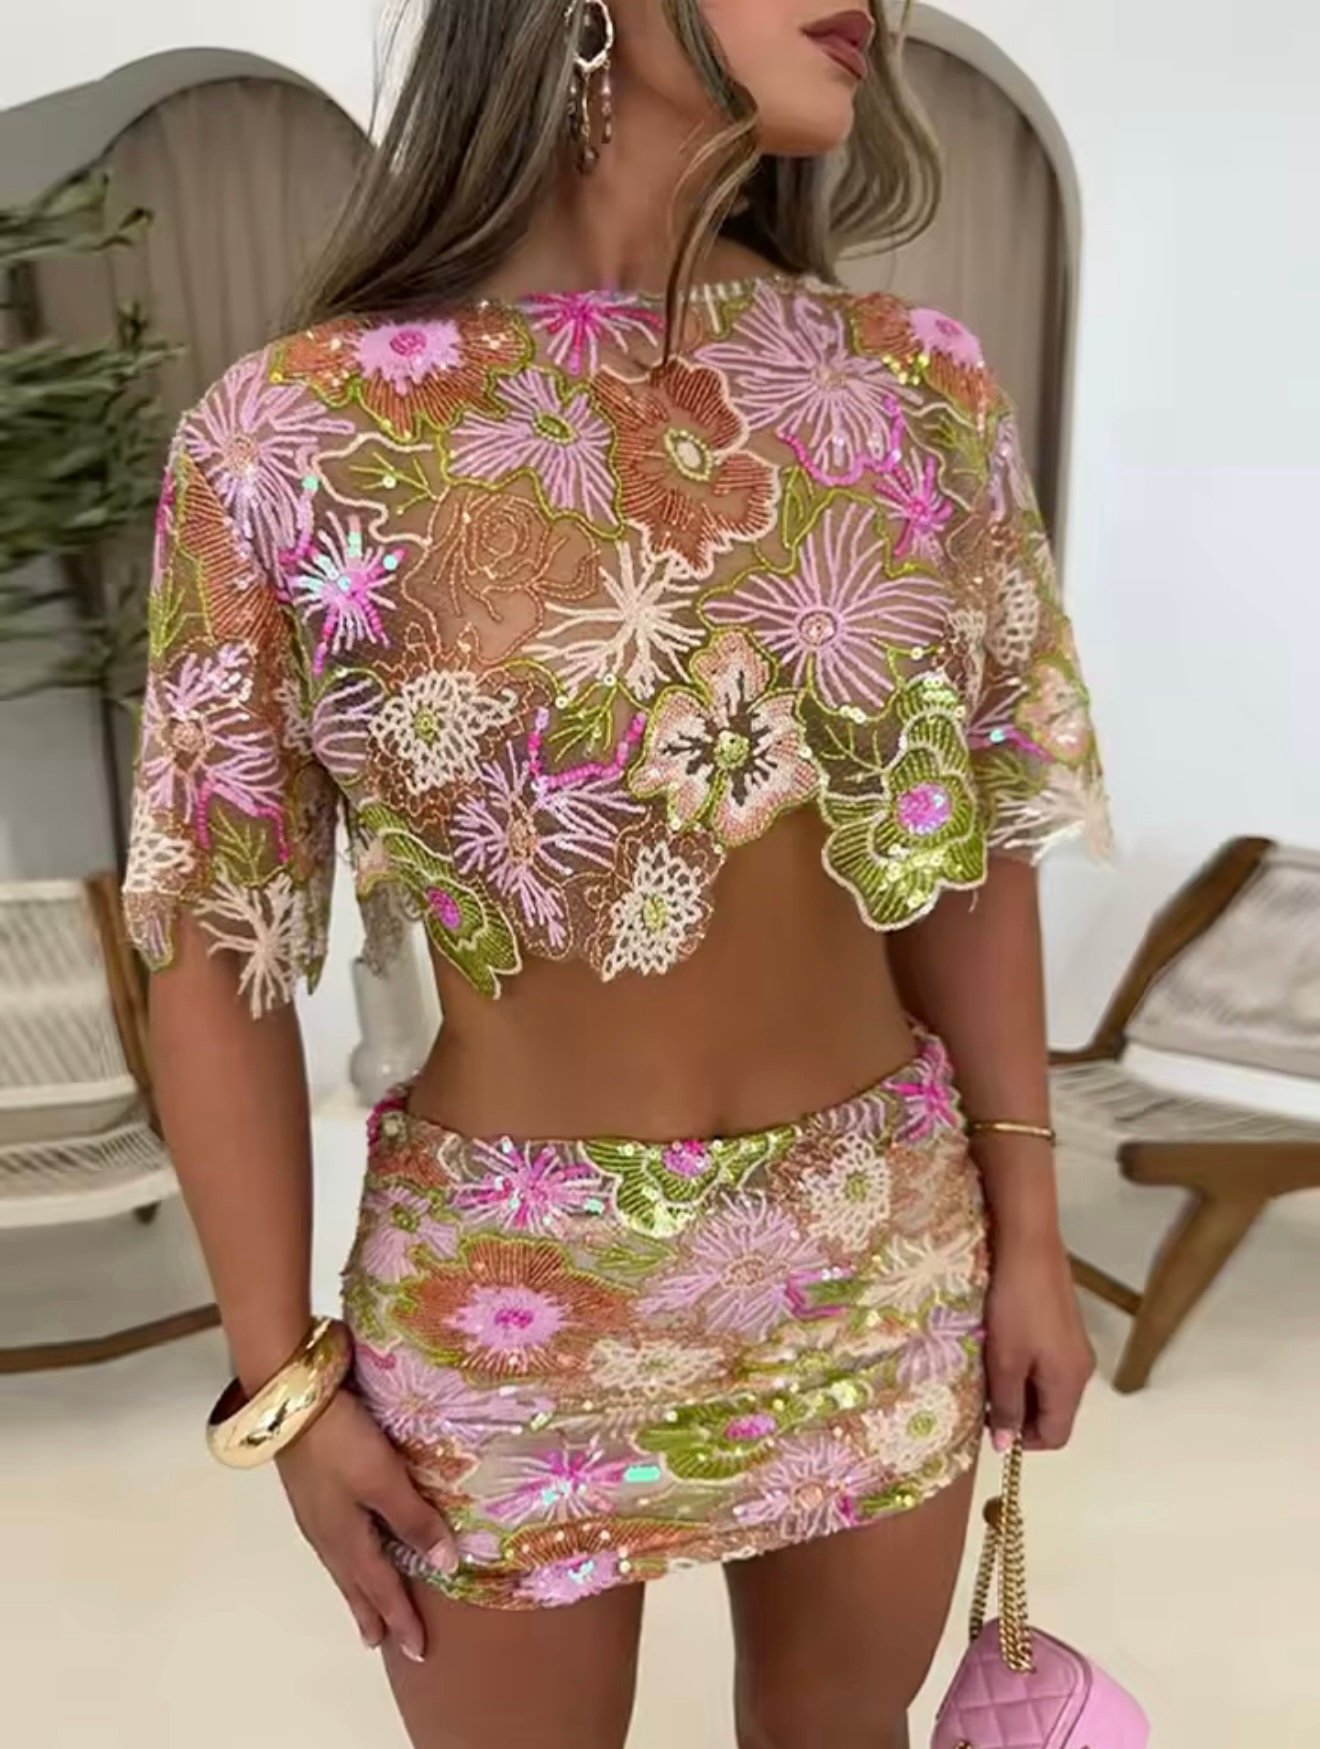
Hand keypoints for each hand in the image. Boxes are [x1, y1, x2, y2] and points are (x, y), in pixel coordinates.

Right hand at [276, 1390, 457, 1661]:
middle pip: (354, 1584)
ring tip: (363, 1605)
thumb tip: (445, 1565)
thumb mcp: (385, 1480)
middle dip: (370, 1613)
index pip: (382, 1589)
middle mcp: (328, 1535)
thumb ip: (413, 1519)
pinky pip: (333, 1543)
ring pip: (340, 1565)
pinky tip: (347, 1548)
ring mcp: (315, 1514)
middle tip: (379, 1642)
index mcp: (348, 1540)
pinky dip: (345, 1561)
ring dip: (356, 1589)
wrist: (291, 1401)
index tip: (418, 1650)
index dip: (401, 1618)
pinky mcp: (309, 1492)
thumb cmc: (342, 1441)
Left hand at [984, 1234, 1093, 1452]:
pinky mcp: (1066, 1326)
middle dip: (1020, 1413)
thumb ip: (1006, 1406)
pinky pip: (1048, 1363)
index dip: (1024, 1441)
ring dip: (1020, 1388)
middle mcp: (1081, 1370)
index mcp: (1070, 1384)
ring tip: (989, 1370)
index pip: (1056, 1436)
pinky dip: (1026, 1367)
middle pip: (1055, 1413)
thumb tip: (1007, 1447)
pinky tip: (1001, 1346)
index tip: (991, 1424)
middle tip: (984, 1396)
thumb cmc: (1015, 1306)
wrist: (1029, 1247)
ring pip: (1049, 1387)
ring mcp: (1076, 1347)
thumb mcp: (1004, 1361)